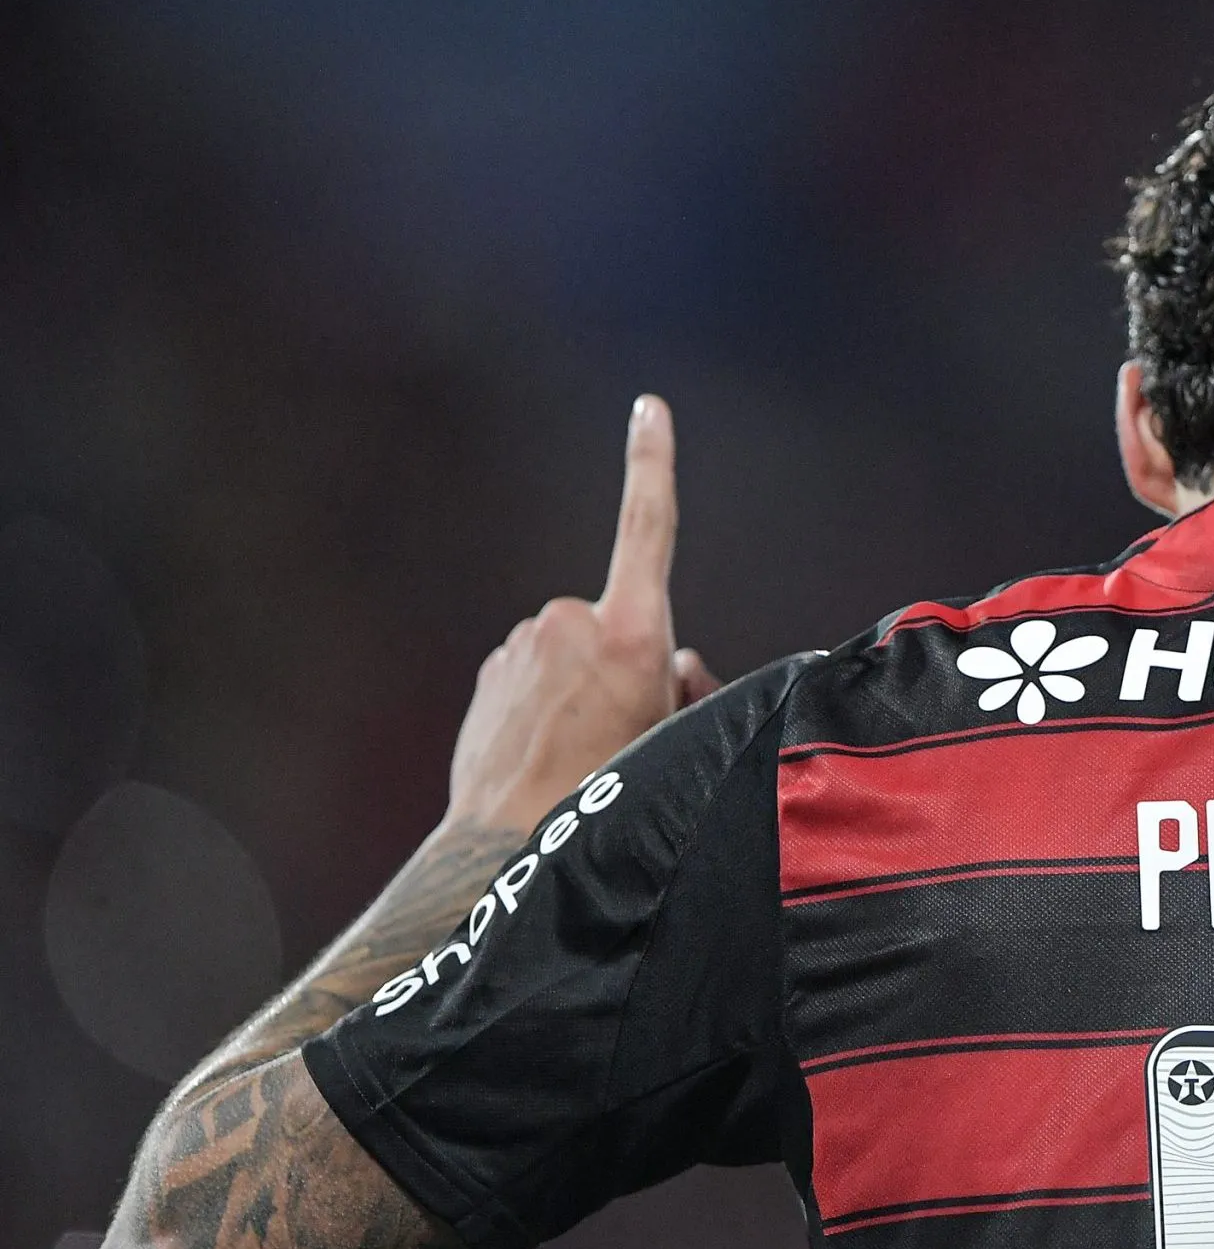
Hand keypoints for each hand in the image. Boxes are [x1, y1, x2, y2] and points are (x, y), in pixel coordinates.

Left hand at [444, 396, 721, 833]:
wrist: (507, 840)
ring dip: (587, 688)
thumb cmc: (606, 793)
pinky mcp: (493, 671)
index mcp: (631, 634)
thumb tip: (677, 666)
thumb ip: (686, 686)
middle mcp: (571, 623)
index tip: (649, 408)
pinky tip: (548, 754)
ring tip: (584, 754)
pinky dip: (549, 703)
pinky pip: (537, 675)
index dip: (653, 463)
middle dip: (634, 663)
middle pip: (622, 624)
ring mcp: (524, 644)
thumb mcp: (675, 738)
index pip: (647, 528)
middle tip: (632, 732)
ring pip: (577, 653)